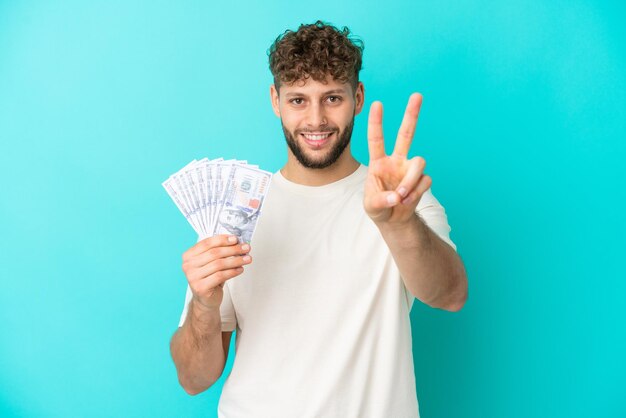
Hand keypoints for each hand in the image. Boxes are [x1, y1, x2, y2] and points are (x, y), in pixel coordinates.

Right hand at [181, 234, 251, 309]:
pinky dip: (233, 271)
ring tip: (247, 259)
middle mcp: (188, 265)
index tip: (235, 239)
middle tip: (246, 248)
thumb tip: (237, 242)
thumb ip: (219, 251)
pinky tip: (240, 269)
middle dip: (233, 249)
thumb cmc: (209, 278)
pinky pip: (220, 276)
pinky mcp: (200, 287)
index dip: (222, 240)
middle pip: (214, 253)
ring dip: (236, 260)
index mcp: (188, 255)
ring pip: (219, 264)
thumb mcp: (211, 262)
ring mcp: (192, 277)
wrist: (205, 299)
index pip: (206, 243)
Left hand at [363, 93, 431, 225]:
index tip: (377, 103)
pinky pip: (424, 181)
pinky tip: (407, 201)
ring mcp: (410, 169)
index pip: (377, 139)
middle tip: (417, 95)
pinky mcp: (422, 180)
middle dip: (411, 115)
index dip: (376, 122)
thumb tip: (397, 196)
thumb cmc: (378, 207)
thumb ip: (381, 200)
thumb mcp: (371, 206)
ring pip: (419, 162)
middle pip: (406, 134)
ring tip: (401, 197)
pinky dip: (416, 193)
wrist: (393, 219)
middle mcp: (397, 160)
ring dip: (410, 181)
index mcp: (379, 162)